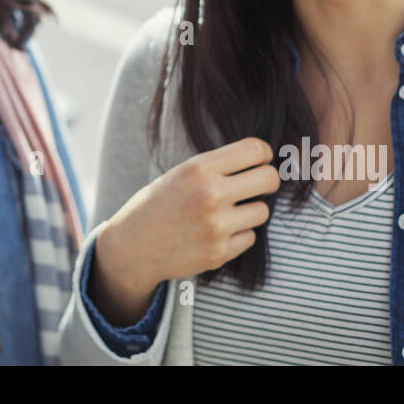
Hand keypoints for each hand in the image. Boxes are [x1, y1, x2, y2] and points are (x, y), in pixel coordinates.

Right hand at [90, 137, 277, 325]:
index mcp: (199, 168)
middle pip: (270, 179)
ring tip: (227, 212)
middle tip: (257, 185)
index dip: (263, 155)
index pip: (256, 150)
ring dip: (250, 211)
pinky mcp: (219, 253)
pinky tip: (215, 233)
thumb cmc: (160, 203)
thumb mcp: (182, 173)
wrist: (134, 245)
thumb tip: (263, 160)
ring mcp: (216, 226)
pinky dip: (238, 235)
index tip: (260, 161)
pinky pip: (249, 237)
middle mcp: (210, 195)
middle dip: (268, 181)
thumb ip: (218, 167)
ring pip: (262, 211)